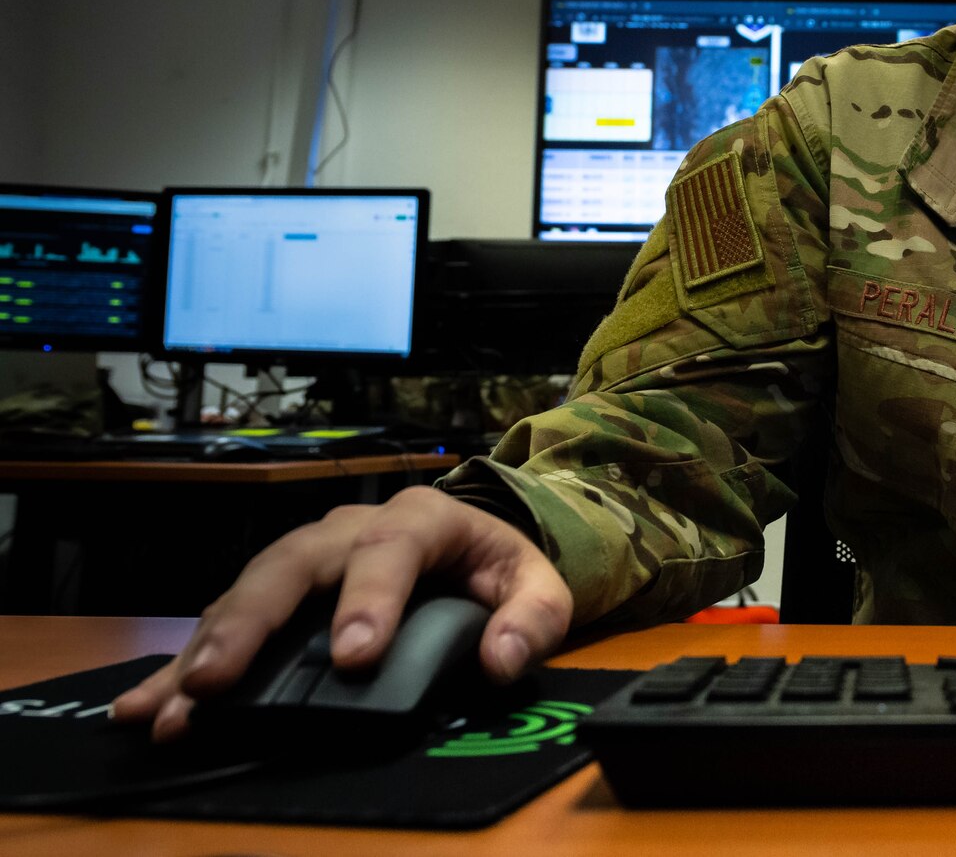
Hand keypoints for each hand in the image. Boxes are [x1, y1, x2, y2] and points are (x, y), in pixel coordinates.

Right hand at [111, 486, 571, 740]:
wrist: (476, 542)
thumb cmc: (497, 566)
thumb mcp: (538, 583)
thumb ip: (531, 619)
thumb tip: (500, 659)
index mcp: (422, 518)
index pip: (391, 549)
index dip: (369, 599)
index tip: (352, 657)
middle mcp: (351, 528)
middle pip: (292, 561)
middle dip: (253, 622)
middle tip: (218, 680)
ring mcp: (307, 555)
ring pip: (248, 588)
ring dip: (207, 647)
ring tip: (175, 704)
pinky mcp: (279, 591)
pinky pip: (226, 617)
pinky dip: (186, 661)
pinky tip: (150, 701)